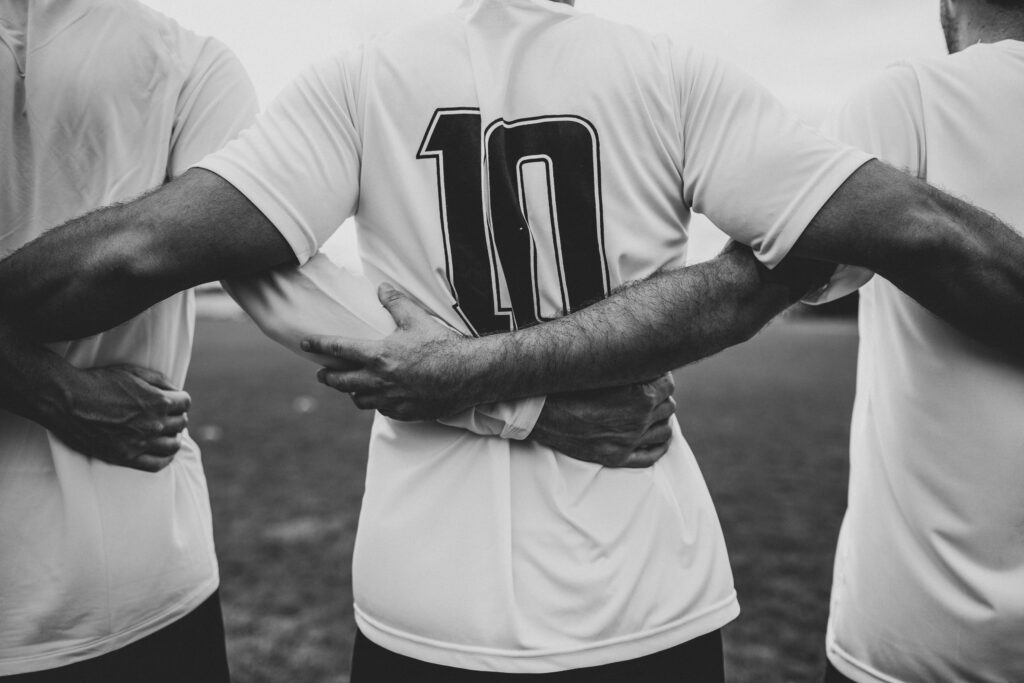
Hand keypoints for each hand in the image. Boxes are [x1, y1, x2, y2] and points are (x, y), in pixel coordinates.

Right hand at [42, 364, 190, 471]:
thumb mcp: (133, 372)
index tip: (175, 401)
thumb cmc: (99, 382)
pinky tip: (163, 453)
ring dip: (173, 437)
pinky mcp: (126, 458)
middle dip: (177, 417)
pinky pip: (157, 464)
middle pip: (181, 423)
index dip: (181, 400)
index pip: (186, 403)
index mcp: (159, 401)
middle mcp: (154, 424)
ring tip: (167, 433)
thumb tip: (177, 390)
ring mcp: (141, 443)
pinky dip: (165, 459)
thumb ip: (160, 380)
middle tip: (168, 415)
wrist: (67, 401)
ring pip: (173, 445)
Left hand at [303, 283, 471, 419]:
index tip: (306, 344)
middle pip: (340, 381)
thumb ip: (395, 303)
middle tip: (321, 372)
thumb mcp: (417, 318)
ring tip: (349, 385)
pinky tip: (379, 397)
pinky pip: (381, 410)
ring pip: (358, 399)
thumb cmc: (443, 344)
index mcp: (378, 355)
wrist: (467, 374)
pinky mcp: (404, 411)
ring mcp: (391, 399)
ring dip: (350, 391)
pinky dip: (376, 403)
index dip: (318, 345)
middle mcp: (379, 380)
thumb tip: (382, 288)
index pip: (338, 349)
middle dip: (327, 376)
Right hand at [528, 374, 675, 467]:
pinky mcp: (617, 457)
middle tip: (648, 391)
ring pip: (664, 431)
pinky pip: (651, 456)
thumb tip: (646, 356)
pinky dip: (658, 446)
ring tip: (651, 412)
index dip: (661, 377)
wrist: (539, 411)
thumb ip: (628, 364)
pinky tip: (655, 437)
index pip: (668, 384)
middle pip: (668, 407)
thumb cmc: (567, 384)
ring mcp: (629, 441)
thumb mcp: (601, 368)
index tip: (652, 374)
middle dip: (661, 397)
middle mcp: (639, 419)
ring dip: (661, 420)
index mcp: (641, 394)